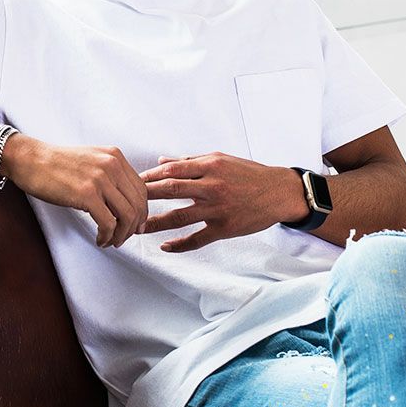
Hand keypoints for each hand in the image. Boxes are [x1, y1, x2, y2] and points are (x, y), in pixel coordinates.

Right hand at [0, 135, 147, 247]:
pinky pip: (108, 223)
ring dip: (122, 235)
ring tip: (111, 241)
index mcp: (115, 157)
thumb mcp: (92, 160)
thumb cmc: (57, 164)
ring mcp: (100, 179)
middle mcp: (112, 165)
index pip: (141, 189)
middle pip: (138, 204)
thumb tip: (124, 202)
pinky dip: (107, 236)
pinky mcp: (86, 194)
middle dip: (133, 227)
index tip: (136, 225)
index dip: (141, 212)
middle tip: (123, 238)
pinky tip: (100, 239)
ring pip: (127, 216)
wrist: (30, 159)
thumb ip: (110, 175)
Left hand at [139, 152, 306, 251]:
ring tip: (137, 227)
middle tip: (126, 202)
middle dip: (146, 196)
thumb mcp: (221, 159)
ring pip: (180, 216)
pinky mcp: (225, 228)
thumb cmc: (248, 173)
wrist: (279, 192)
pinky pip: (197, 239)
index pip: (172, 170)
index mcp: (210, 166)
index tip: (133, 181)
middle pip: (171, 190)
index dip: (150, 176)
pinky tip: (164, 246)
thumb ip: (190, 161)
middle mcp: (212, 186)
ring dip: (155, 222)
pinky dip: (179, 244)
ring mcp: (218, 209)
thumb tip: (161, 161)